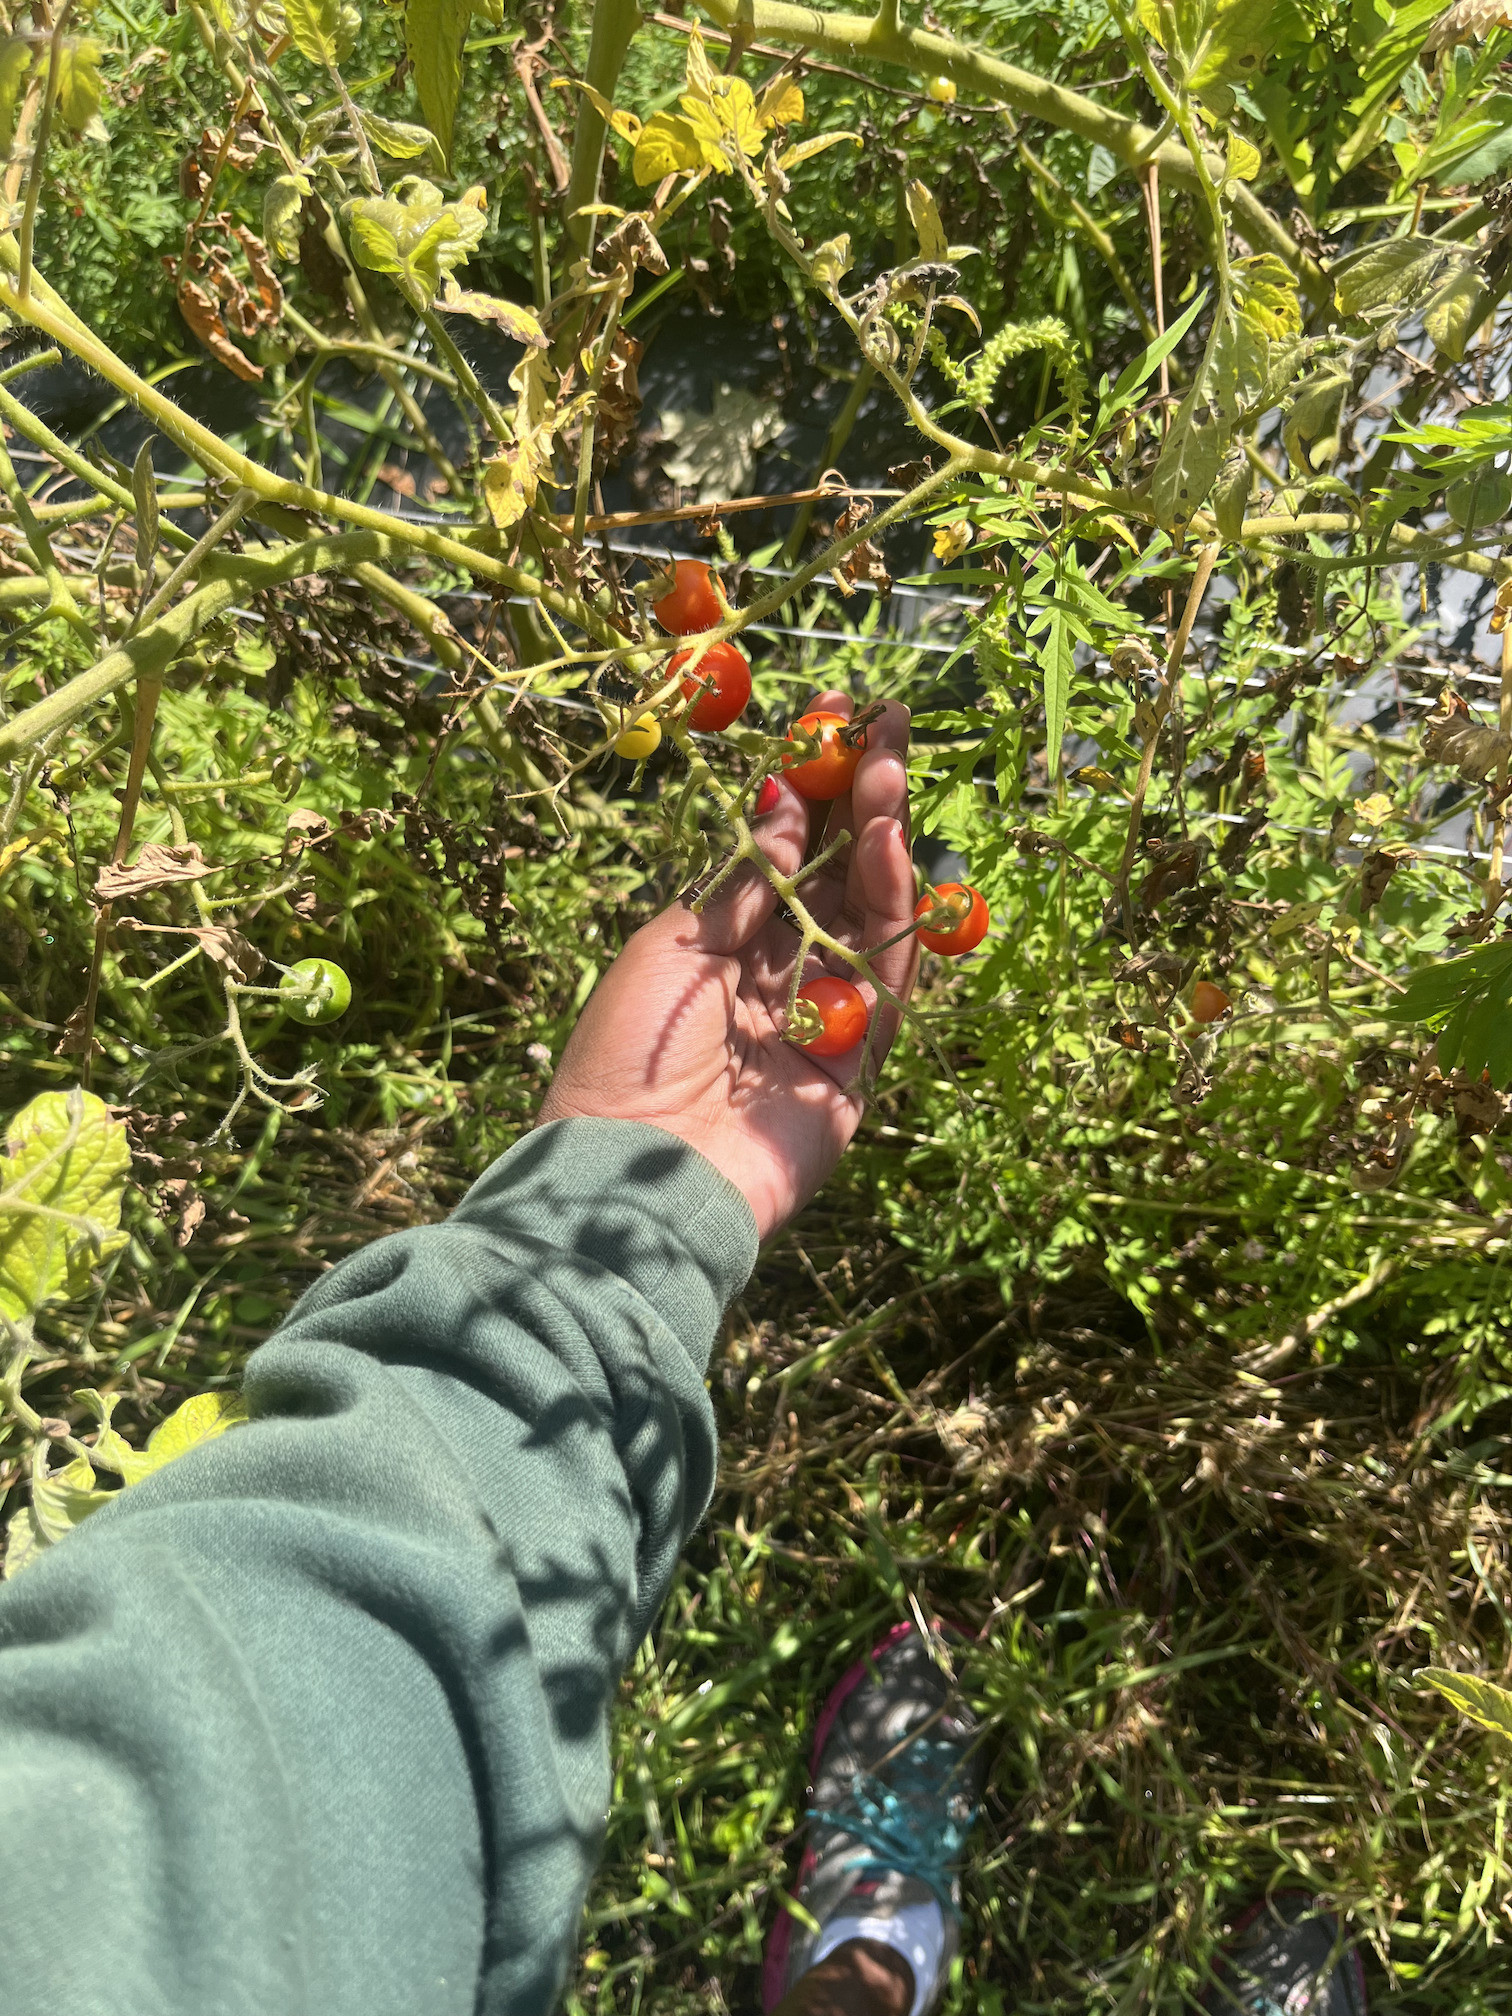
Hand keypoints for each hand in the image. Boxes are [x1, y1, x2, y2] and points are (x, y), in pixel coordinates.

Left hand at [536, 695, 916, 1239]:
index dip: (812, 793)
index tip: (833, 722)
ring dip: (883, 841)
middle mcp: (777, 978)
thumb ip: (745, 884)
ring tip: (889, 768)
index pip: (784, 857)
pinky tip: (890, 846)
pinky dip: (895, 914)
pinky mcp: (858, 1067)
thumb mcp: (676, 945)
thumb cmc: (629, 1052)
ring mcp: (822, 1021)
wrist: (637, 1172)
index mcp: (722, 949)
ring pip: (869, 919)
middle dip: (861, 801)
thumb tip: (783, 804)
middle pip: (836, 878)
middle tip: (886, 726)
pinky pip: (886, 981)